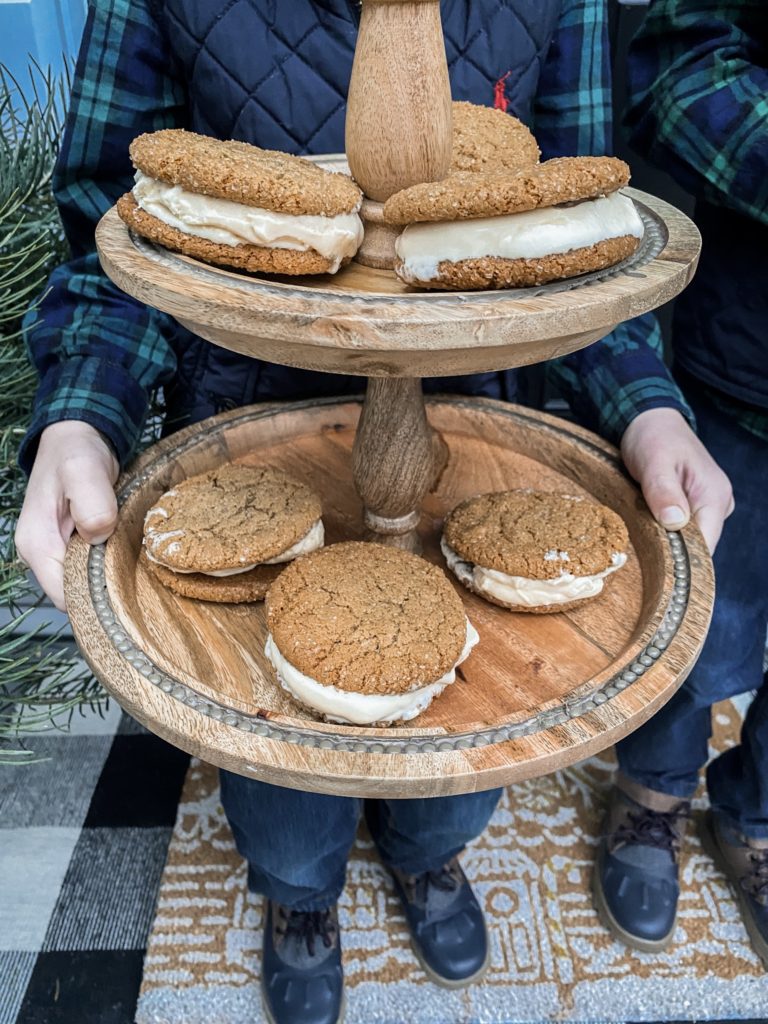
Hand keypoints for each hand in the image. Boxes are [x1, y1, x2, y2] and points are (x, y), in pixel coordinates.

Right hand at [15, 421, 119, 610]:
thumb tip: (99, 533)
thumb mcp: (84, 469)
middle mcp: (42, 553)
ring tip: (132, 556)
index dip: (94, 596)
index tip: (124, 583)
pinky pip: (92, 565)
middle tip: (135, 568)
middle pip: (75, 593)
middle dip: (105, 588)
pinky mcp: (73, 544)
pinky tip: (126, 548)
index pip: (63, 596)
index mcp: (36, 543)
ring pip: (85, 581)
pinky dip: (110, 561)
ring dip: (109, 574)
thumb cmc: (75, 452)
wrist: (77, 437)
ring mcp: (57, 550)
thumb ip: (92, 501)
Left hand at [620, 408, 733, 552]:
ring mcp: (706, 506)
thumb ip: (663, 491)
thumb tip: (674, 522)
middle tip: (639, 547)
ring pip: (687, 538)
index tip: (655, 566)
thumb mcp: (654, 462)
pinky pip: (680, 528)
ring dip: (664, 538)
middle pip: (697, 546)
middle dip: (670, 550)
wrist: (651, 421)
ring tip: (640, 530)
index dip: (682, 561)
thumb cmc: (653, 437)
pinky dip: (663, 529)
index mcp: (714, 495)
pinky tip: (646, 524)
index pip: (706, 546)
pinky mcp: (693, 506)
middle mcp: (717, 504)